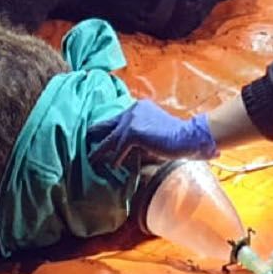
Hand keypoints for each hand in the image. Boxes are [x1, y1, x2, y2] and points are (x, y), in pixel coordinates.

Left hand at [90, 101, 216, 168]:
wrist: (187, 137)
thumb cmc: (174, 137)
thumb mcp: (153, 131)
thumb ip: (139, 135)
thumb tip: (123, 148)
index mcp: (138, 107)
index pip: (118, 118)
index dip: (108, 128)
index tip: (98, 134)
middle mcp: (133, 110)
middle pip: (109, 124)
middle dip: (96, 133)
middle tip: (85, 141)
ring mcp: (132, 119)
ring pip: (111, 138)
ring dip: (100, 150)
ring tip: (91, 159)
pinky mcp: (133, 132)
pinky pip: (120, 148)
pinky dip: (116, 158)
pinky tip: (113, 166)